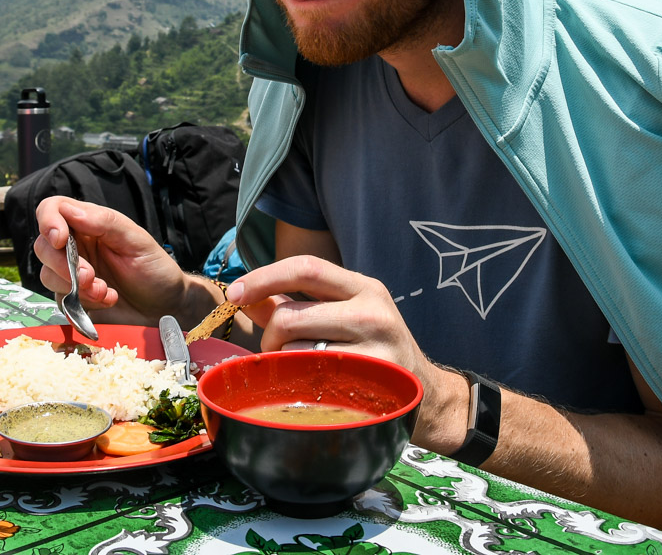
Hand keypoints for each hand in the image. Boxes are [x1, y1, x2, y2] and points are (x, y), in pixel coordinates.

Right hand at [32, 196, 190, 325]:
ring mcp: (71, 274)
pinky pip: (60, 300)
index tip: (60, 240)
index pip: (53, 210)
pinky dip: (81, 303)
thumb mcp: (136, 240)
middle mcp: (76, 246)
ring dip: (74, 286)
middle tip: (91, 277)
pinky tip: (107, 301)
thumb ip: (105, 222)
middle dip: (63, 264)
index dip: (48, 221)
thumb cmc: (154, 268)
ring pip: (48, 274)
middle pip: (43, 246)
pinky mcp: (72, 299)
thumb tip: (70, 211)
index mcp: (89, 223)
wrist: (166, 306)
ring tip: (105, 291)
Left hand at [227, 255, 467, 445]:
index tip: (235, 293)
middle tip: (275, 353)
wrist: (426, 394)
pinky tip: (312, 390)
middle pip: (290, 316)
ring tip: (301, 373)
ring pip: (295, 353)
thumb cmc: (374, 350)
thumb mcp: (344, 316)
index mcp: (364, 288)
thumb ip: (295, 304)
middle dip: (269, 338)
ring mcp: (375, 350)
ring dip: (284, 367)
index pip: (306, 267)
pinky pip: (311, 383)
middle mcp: (373, 312)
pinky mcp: (371, 385)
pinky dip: (298, 387)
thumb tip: (247, 297)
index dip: (264, 277)